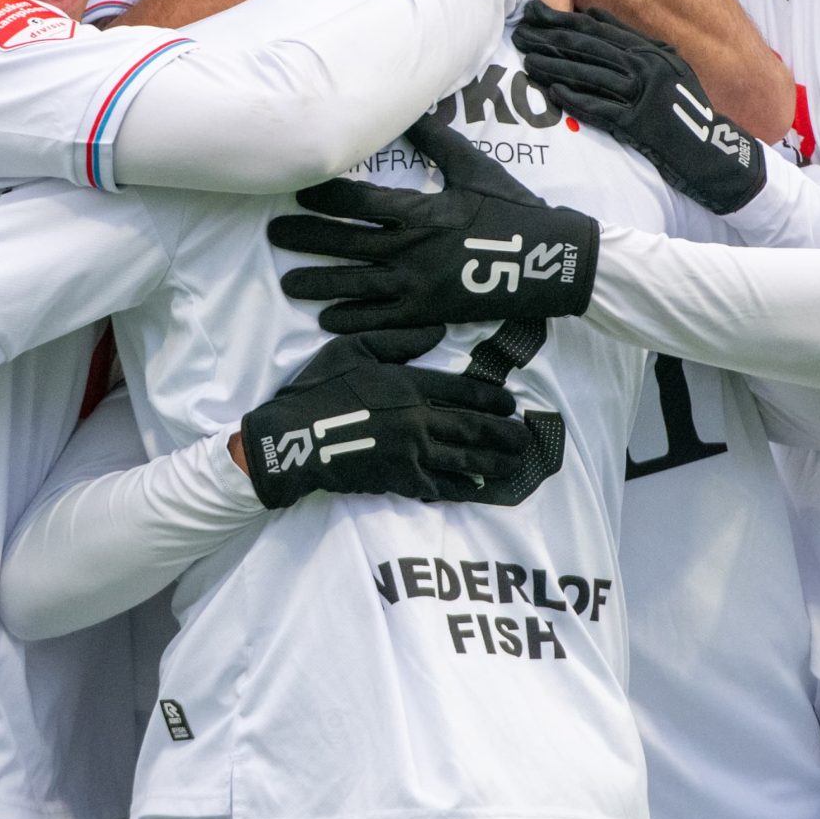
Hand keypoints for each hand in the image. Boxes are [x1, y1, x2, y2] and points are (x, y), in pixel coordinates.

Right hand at [238, 326, 530, 507]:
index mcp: (408, 384)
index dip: (492, 398)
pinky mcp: (398, 480)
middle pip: (472, 428)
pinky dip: (461, 488)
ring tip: (514, 464)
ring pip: (463, 459)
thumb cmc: (319, 389)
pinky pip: (438, 485)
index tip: (511, 404)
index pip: (462, 390)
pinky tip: (477, 489)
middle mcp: (417, 419)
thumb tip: (437, 329)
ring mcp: (410, 453)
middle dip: (503, 434)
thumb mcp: (353, 349)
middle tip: (526, 439)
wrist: (293, 438)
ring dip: (493, 462)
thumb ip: (398, 339)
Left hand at [270, 118, 597, 332]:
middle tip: (274, 235)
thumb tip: (406, 108)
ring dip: (320, 284)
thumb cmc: (513, 210)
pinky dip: (354, 320)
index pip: (361, 203)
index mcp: (423, 213)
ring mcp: (420, 286)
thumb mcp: (475, 169)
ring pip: (357, 285)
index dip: (326, 197)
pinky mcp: (430, 313)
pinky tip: (328, 319)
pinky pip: (383, 320)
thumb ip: (436, 141)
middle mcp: (414, 250)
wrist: (550, 261)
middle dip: (309, 238)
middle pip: (349, 244)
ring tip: (289, 283)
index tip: (299, 190)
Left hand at [512, 3, 762, 213]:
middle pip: (589, 49)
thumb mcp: (667, 62)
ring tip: (528, 62)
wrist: (710, 146)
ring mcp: (641, 94)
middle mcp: (645, 67)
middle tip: (521, 34)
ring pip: (589, 76)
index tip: (536, 15)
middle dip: (551, 40)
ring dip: (555, 68)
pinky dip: (574, 100)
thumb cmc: (685, 104)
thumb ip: (631, 38)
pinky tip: (552, 92)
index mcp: (650, 50)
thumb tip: (591, 14)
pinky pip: (598, 108)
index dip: (564, 21)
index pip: (598, 30)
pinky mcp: (636, 123)